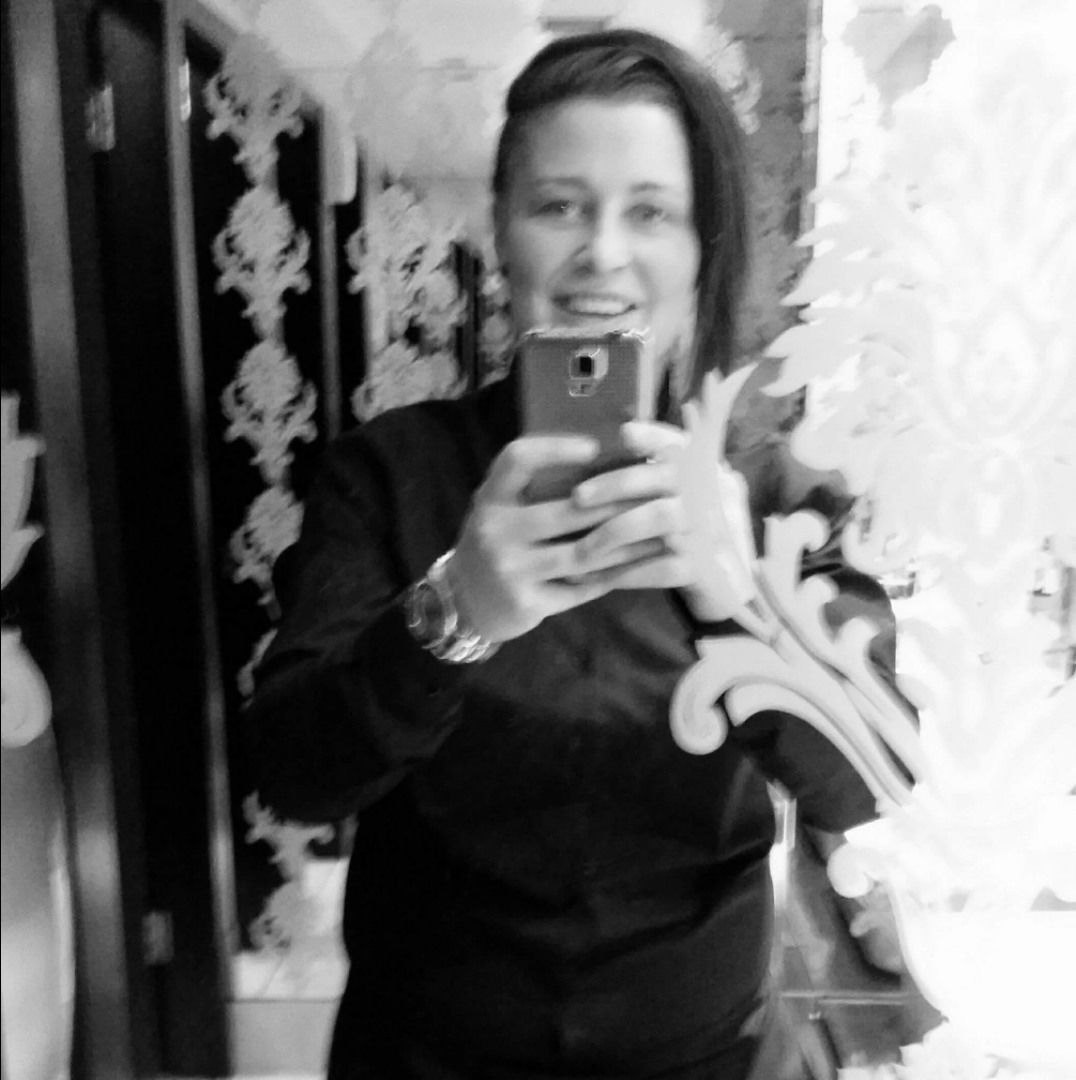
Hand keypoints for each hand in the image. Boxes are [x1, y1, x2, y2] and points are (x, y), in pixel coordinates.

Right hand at [448, 435, 639, 642]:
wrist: (466, 602)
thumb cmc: (499, 542)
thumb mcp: (502, 508)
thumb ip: (535, 487)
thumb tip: (605, 458)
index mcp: (491, 497)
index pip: (517, 460)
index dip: (556, 449)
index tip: (595, 447)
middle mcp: (495, 530)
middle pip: (567, 510)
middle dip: (618, 503)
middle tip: (655, 493)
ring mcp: (510, 569)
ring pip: (583, 553)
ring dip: (627, 543)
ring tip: (660, 531)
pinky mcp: (527, 603)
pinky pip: (581, 587)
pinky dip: (614, 575)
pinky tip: (641, 565)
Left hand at [571, 420, 758, 623]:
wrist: (720, 576)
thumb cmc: (680, 524)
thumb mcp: (672, 490)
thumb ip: (653, 462)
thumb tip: (623, 431)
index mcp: (694, 469)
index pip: (676, 442)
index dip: (652, 435)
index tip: (625, 433)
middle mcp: (704, 494)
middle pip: (663, 476)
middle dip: (616, 484)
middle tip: (578, 497)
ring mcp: (704, 530)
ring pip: (660, 517)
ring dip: (615, 530)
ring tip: (581, 546)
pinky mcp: (699, 567)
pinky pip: (661, 567)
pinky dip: (626, 572)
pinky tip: (594, 578)